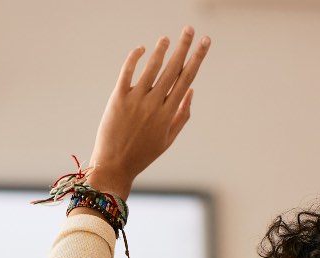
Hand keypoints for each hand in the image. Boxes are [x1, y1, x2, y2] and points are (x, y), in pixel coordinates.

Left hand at [86, 27, 210, 199]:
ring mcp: (136, 100)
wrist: (114, 166)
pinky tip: (141, 49)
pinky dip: (134, 59)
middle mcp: (154, 104)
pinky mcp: (118, 99)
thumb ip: (182, 115)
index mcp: (168, 113)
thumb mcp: (168, 139)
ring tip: (166, 38)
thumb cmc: (142, 154)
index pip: (186, 79)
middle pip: (172, 69)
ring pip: (151, 68)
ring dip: (160, 50)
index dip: (197, 58)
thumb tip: (191, 91)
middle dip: (183, 47)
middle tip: (190, 30)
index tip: (205, 42)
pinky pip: (127, 73)